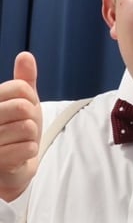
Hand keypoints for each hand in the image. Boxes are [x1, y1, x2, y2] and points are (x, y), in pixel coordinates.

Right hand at [0, 52, 41, 200]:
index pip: (21, 87)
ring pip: (27, 128)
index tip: (23, 111)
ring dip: (30, 138)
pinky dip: (28, 152)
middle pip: (22, 107)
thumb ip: (24, 80)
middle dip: (31, 119)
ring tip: (17, 142)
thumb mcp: (23, 102)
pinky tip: (17, 156)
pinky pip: (27, 148)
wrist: (11, 167)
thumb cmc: (16, 131)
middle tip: (21, 129)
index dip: (31, 99)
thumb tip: (26, 55)